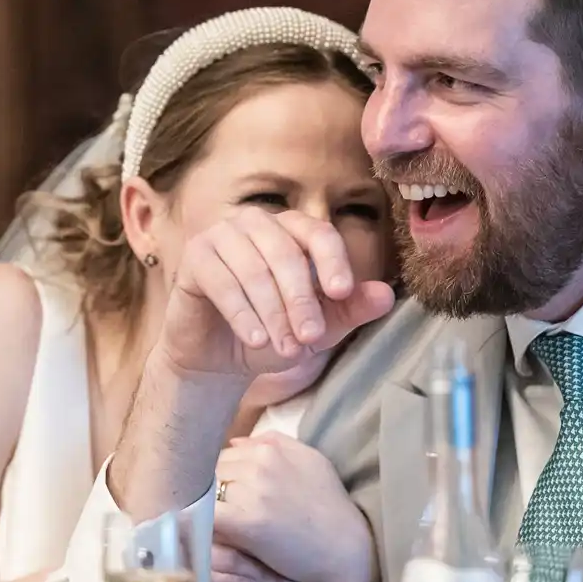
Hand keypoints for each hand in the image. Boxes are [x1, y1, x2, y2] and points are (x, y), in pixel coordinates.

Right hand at [157, 211, 392, 383]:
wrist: (216, 358)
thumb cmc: (271, 334)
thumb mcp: (316, 328)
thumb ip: (349, 310)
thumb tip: (387, 296)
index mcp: (292, 230)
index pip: (319, 233)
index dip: (332, 261)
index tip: (341, 293)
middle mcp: (257, 222)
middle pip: (287, 253)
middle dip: (301, 301)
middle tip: (310, 339)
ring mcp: (223, 234)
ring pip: (255, 270)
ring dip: (272, 314)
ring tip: (284, 350)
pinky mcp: (195, 256)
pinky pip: (222, 281)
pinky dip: (242, 314)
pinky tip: (255, 340)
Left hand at [211, 433, 373, 581]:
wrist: (345, 547)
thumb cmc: (330, 505)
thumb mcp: (311, 461)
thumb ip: (274, 443)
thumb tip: (234, 442)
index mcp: (270, 448)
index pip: (224, 453)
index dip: (223, 474)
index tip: (228, 492)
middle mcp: (259, 464)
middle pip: (212, 470)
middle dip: (211, 489)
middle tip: (223, 511)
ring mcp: (252, 492)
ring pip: (205, 491)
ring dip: (206, 506)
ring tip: (217, 523)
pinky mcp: (245, 522)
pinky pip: (207, 515)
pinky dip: (202, 522)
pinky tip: (209, 532)